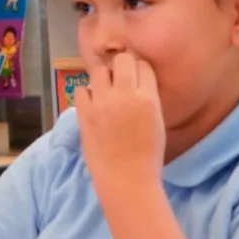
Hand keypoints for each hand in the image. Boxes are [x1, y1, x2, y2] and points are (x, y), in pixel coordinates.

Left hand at [75, 52, 165, 193]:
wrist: (127, 178)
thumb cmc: (148, 155)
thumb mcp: (157, 122)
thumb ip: (147, 100)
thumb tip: (137, 85)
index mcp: (148, 98)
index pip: (143, 65)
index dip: (140, 69)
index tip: (136, 76)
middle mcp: (124, 94)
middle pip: (121, 60)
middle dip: (122, 66)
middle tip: (120, 78)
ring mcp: (102, 102)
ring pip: (99, 70)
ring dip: (103, 77)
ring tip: (105, 90)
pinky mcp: (84, 111)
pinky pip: (81, 89)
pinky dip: (87, 93)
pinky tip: (92, 104)